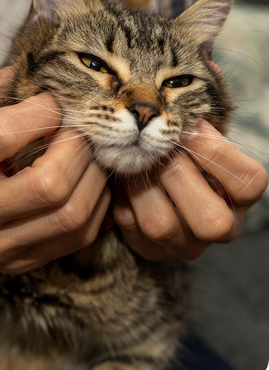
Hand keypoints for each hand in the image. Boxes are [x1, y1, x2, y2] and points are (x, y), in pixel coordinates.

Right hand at [0, 67, 109, 279]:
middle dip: (77, 146)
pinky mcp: (21, 263)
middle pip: (48, 184)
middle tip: (81, 127)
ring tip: (89, 153)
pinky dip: (96, 204)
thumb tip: (33, 67)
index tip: (53, 99)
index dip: (40, 110)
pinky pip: (78, 237)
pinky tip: (89, 182)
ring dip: (94, 176)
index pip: (1, 135)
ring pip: (71, 216)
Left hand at [113, 120, 267, 260]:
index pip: (248, 183)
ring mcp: (182, 245)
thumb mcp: (197, 146)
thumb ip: (196, 136)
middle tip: (156, 149)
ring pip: (160, 225)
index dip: (217, 153)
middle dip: (175, 174)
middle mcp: (219, 229)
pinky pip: (129, 225)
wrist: (156, 188)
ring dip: (141, 186)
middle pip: (210, 219)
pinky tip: (121, 179)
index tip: (189, 128)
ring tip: (133, 162)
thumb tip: (184, 120)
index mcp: (239, 199)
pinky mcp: (150, 248)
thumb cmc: (182, 159)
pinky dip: (121, 196)